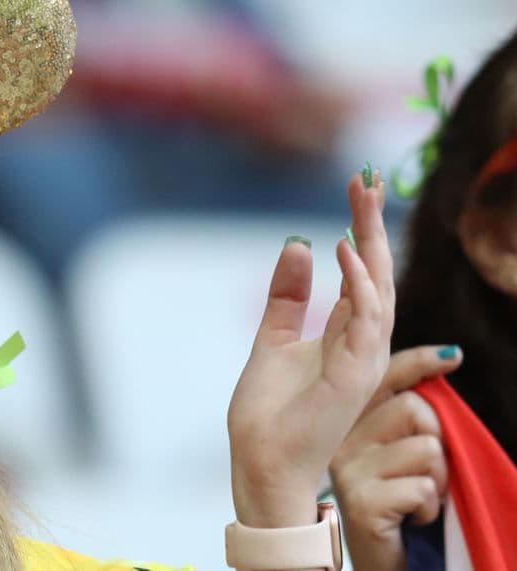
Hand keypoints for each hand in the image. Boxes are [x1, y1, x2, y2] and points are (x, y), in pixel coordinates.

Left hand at [228, 174, 393, 526]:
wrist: (260, 460)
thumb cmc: (269, 411)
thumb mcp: (273, 338)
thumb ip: (288, 296)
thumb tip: (297, 243)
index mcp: (344, 334)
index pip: (361, 272)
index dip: (360, 230)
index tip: (357, 187)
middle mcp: (361, 343)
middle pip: (376, 273)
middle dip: (372, 226)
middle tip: (366, 180)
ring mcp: (363, 359)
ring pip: (380, 290)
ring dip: (370, 244)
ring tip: (360, 200)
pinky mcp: (355, 375)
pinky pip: (366, 321)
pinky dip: (360, 285)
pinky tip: (345, 250)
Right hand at [330, 345, 461, 570]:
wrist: (378, 559)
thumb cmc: (397, 502)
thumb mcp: (404, 449)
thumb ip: (412, 413)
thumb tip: (447, 356)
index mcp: (348, 420)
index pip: (385, 376)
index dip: (421, 361)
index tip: (453, 356)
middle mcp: (339, 438)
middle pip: (412, 407)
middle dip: (436, 440)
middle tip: (425, 471)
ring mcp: (346, 467)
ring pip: (425, 447)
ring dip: (437, 478)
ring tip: (416, 495)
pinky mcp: (361, 498)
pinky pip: (422, 486)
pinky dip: (429, 506)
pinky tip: (411, 516)